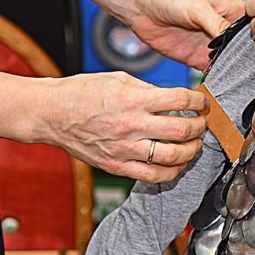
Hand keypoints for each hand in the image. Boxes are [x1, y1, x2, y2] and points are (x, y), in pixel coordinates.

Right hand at [43, 71, 208, 182]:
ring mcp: (125, 149)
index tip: (202, 102)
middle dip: (200, 126)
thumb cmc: (82, 93)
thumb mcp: (118, 79)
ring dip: (192, 150)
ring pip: (173, 156)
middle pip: (182, 129)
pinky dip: (173, 171)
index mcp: (133, 99)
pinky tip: (178, 164)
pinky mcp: (117, 166)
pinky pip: (153, 176)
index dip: (198, 101)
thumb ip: (148, 89)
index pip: (180, 99)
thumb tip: (174, 98)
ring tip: (195, 143)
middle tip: (203, 122)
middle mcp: (132, 125)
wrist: (51, 114)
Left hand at [126, 0, 244, 70]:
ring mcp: (207, 44)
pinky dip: (215, 77)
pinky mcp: (194, 57)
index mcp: (226, 10)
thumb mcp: (198, 8)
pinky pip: (209, 70)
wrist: (139, 6)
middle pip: (240, 46)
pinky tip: (221, 83)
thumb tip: (234, 42)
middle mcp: (219, 28)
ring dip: (233, 69)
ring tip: (243, 81)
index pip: (250, 24)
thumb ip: (217, 24)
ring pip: (227, 60)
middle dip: (248, 57)